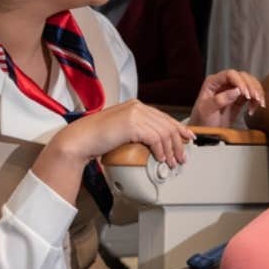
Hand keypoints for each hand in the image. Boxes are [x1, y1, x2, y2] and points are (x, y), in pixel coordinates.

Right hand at [51, 99, 194, 167]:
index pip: (164, 117)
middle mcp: (137, 106)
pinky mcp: (132, 123)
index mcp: (136, 106)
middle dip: (178, 143)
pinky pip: (155, 138)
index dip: (179, 129)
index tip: (188, 138)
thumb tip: (159, 142)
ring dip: (170, 150)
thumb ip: (140, 130)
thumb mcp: (124, 130)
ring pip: (164, 133)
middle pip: (167, 125)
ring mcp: (135, 113)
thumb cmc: (98, 138)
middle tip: (181, 157)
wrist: (80, 140)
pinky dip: (160, 150)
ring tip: (171, 162)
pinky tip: (160, 158)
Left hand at [188, 70, 264, 126]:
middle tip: (256, 98)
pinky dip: (257, 100)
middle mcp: (224, 83)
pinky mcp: (239, 99)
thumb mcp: (206, 111)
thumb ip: (220, 100)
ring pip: (250, 84)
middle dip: (252, 87)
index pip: (230, 74)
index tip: (246, 94)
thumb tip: (237, 91)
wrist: (205, 133)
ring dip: (257, 92)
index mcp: (213, 82)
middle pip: (243, 77)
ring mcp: (232, 90)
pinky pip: (252, 95)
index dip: (240, 82)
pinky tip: (254, 109)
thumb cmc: (201, 121)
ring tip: (259, 104)